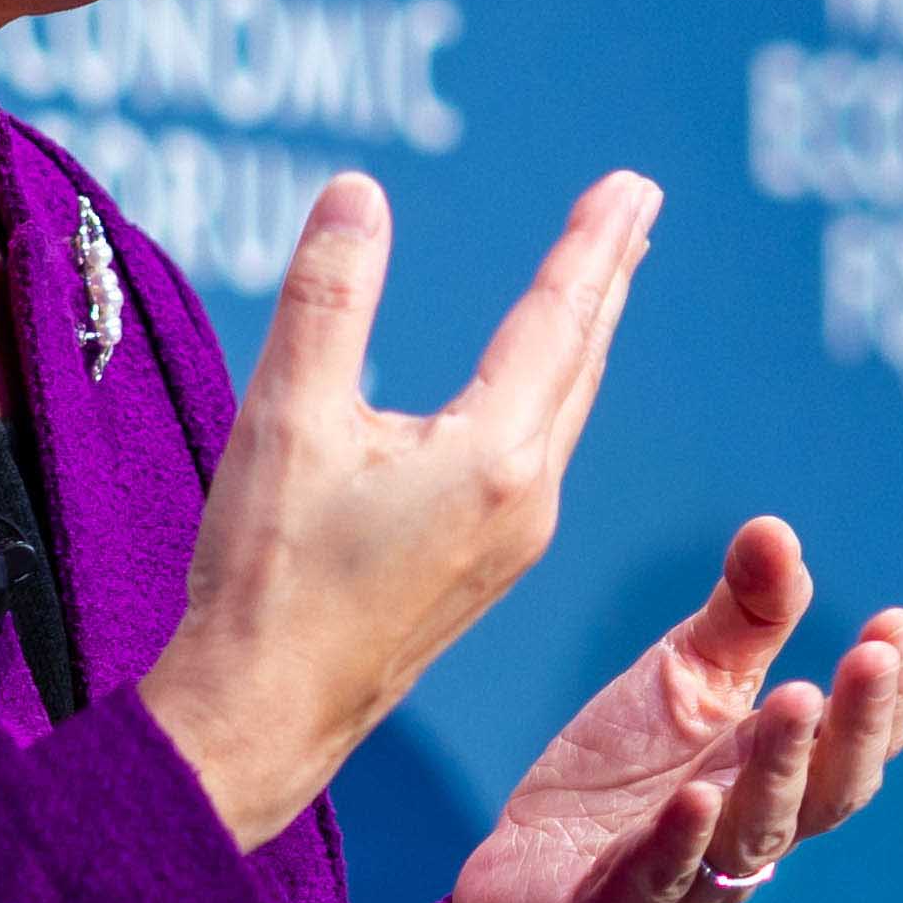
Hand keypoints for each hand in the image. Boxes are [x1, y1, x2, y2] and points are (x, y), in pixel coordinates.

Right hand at [138, 169, 659, 850]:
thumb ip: (328, 297)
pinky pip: (538, 454)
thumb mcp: (288, 417)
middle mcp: (525, 500)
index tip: (634, 183)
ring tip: (603, 281)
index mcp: (493, 457)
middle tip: (639, 207)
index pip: (558, 319)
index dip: (592, 243)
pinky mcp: (482, 571)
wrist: (262, 719)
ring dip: (583, 336)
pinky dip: (550, 392)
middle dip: (608, 276)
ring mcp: (511, 543)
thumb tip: (359, 192)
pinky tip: (533, 392)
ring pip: (563, 411)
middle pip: (581, 361)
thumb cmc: (270, 575)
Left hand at [426, 518, 902, 902]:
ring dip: (778, 772)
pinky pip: (651, 884)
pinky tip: (697, 795)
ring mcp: (683, 883)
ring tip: (797, 700)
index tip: (897, 625)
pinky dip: (677, 843)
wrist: (521, 883)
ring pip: (749, 837)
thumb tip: (777, 529)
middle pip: (825, 794)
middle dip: (855, 727)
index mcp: (772, 777)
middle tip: (871, 657)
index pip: (855, 746)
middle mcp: (745, 836)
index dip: (886, 695)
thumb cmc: (622, 777)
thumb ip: (741, 616)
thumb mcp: (683, 681)